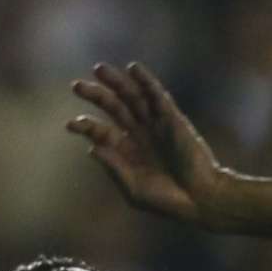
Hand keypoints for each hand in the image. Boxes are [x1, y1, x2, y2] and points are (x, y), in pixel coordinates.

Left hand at [67, 62, 231, 225]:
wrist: (199, 199)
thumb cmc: (166, 201)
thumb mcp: (134, 190)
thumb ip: (114, 168)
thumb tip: (92, 148)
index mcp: (125, 151)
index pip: (101, 132)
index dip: (86, 126)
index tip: (72, 124)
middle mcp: (138, 133)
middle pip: (113, 107)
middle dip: (96, 95)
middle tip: (76, 86)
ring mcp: (154, 124)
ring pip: (132, 97)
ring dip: (116, 82)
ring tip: (99, 69)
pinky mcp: (172, 118)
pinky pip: (157, 95)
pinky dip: (145, 81)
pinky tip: (133, 69)